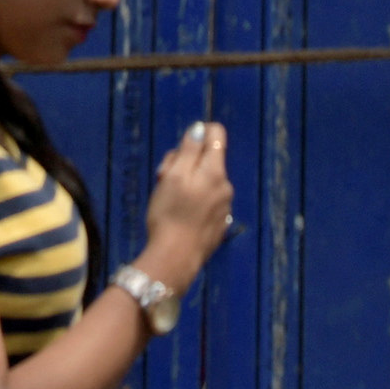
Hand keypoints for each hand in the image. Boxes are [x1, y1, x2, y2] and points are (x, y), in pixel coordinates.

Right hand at [141, 120, 233, 272]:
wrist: (175, 259)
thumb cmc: (169, 214)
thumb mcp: (173, 176)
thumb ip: (188, 149)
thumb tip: (200, 129)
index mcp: (215, 171)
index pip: (217, 134)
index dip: (198, 133)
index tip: (179, 148)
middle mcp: (225, 186)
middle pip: (208, 159)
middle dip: (186, 162)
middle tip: (164, 178)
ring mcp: (225, 207)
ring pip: (206, 182)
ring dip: (189, 183)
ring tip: (168, 200)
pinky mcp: (219, 225)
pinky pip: (208, 202)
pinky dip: (195, 201)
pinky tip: (180, 216)